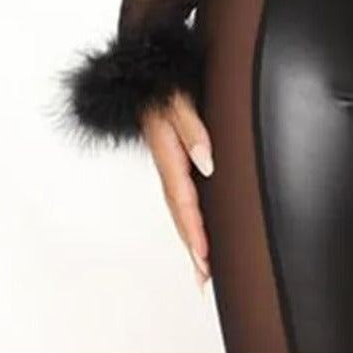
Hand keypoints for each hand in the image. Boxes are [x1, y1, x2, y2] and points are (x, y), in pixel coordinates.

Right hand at [141, 93, 213, 286]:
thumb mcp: (178, 99)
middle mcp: (167, 163)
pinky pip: (180, 198)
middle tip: (205, 279)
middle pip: (179, 214)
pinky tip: (197, 236)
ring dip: (190, 240)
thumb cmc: (162, 83)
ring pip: (178, 210)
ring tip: (203, 271)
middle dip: (192, 247)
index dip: (194, 229)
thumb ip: (192, 129)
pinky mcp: (173, 161)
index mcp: (167, 152)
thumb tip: (206, 162)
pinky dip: (188, 221)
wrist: (145, 73)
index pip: (183, 200)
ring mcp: (169, 164)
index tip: (205, 255)